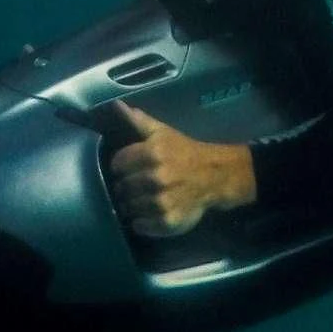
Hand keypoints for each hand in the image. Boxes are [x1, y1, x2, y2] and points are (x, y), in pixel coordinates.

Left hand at [107, 102, 257, 237]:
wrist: (215, 176)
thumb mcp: (163, 132)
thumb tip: (117, 105)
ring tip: (139, 200)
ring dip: (131, 204)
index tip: (126, 168)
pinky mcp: (168, 221)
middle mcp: (156, 178)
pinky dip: (140, 222)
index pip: (118, 163)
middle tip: (133, 186)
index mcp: (152, 154)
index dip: (120, 165)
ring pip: (129, 207)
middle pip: (122, 187)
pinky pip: (141, 226)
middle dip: (124, 186)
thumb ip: (139, 121)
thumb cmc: (184, 152)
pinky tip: (146, 215)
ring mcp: (162, 202)